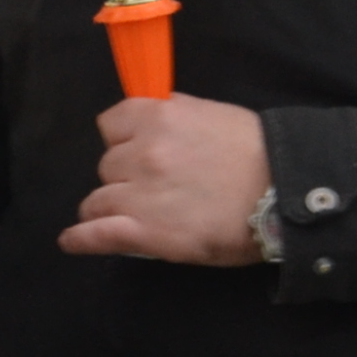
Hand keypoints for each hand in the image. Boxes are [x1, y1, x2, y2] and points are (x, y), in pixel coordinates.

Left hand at [58, 94, 270, 265]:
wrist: (285, 192)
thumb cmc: (257, 154)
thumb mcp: (212, 116)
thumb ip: (174, 118)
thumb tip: (152, 123)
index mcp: (160, 116)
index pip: (112, 124)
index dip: (123, 140)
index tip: (136, 151)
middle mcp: (143, 151)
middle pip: (108, 165)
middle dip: (123, 176)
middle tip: (153, 189)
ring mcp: (140, 192)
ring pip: (99, 200)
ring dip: (110, 207)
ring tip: (127, 217)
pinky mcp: (145, 231)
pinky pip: (97, 233)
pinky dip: (80, 238)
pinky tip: (70, 241)